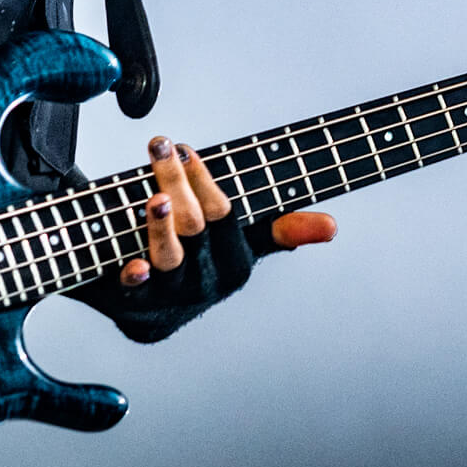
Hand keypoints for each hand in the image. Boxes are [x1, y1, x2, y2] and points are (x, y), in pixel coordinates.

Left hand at [121, 136, 334, 285]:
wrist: (153, 320)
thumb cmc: (201, 267)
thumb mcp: (244, 248)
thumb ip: (283, 232)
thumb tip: (333, 227)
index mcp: (235, 263)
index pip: (222, 216)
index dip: (205, 182)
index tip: (186, 150)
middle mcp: (206, 280)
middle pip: (194, 227)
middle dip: (176, 183)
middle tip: (160, 146)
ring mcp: (171, 294)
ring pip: (169, 257)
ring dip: (161, 227)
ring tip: (154, 198)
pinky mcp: (137, 306)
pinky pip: (136, 294)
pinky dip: (135, 279)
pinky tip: (133, 265)